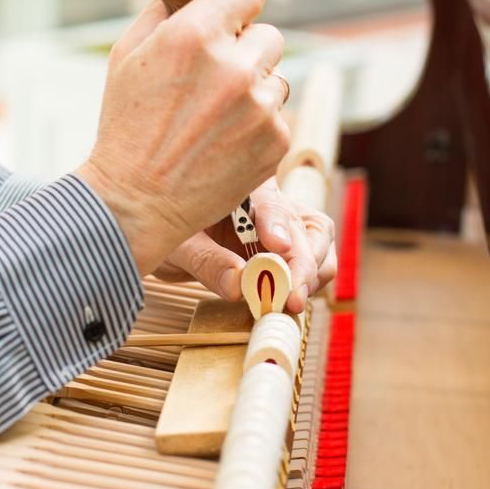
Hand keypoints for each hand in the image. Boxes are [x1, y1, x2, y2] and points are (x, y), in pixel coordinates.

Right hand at [77, 0, 290, 274]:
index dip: (236, 7)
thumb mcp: (130, 54)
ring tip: (215, 117)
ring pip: (277, 76)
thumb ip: (166, 2)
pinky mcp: (275, 141)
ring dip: (255, 89)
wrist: (136, 200)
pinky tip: (224, 141)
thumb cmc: (127, 125)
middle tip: (212, 82)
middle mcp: (234, 67)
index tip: (226, 23)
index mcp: (195, 35)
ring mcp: (259, 107)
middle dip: (245, 51)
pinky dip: (259, 125)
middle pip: (268, 34)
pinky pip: (280, 114)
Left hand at [153, 178, 336, 313]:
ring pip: (319, 242)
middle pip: (305, 225)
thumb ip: (207, 262)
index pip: (269, 199)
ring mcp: (286, 222)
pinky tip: (288, 301)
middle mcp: (271, 199)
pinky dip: (309, 283)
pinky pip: (316, 261)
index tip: (275, 246)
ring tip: (290, 304)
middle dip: (302, 263)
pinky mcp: (292, 246)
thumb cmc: (170, 231)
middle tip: (290, 298)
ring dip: (312, 275)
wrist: (170, 237)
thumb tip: (238, 286)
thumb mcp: (177, 245)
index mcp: (243, 184)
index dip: (276, 222)